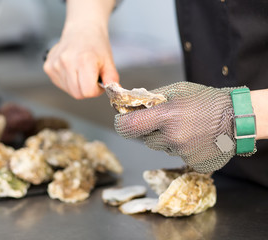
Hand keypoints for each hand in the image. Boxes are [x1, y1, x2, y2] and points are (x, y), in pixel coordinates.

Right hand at [43, 23, 118, 98]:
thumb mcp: (109, 61)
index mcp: (84, 61)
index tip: (98, 81)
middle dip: (87, 89)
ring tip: (81, 70)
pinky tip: (72, 69)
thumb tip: (114, 91)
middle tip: (91, 77)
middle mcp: (66, 62)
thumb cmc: (96, 45)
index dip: (96, 90)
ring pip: (69, 90)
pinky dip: (68, 81)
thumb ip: (112, 79)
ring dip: (77, 85)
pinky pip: (61, 84)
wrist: (81, 30)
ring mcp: (55, 65)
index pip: (88, 92)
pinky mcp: (48, 67)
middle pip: (77, 94)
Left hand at [114, 82, 238, 172]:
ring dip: (165, 139)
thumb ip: (152, 98)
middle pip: (144, 139)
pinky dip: (179, 147)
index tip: (121, 120)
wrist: (235, 117)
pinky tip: (192, 137)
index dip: (121, 124)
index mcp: (167, 116)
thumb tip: (129, 104)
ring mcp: (183, 153)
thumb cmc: (204, 99)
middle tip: (163, 120)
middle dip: (149, 130)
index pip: (129, 126)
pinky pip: (176, 155)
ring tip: (183, 127)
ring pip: (160, 147)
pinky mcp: (192, 163)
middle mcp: (172, 137)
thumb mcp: (177, 90)